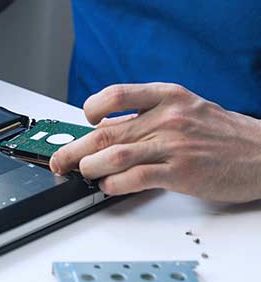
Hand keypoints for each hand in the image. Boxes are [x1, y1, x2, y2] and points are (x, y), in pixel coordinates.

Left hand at [49, 83, 260, 202]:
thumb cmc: (222, 132)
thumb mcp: (186, 108)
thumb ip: (149, 114)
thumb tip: (107, 128)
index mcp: (166, 96)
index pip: (115, 95)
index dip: (91, 108)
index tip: (84, 120)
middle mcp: (167, 117)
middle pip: (105, 132)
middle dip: (74, 149)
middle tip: (59, 160)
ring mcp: (173, 145)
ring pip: (115, 155)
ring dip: (90, 168)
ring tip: (82, 174)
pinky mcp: (181, 173)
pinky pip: (135, 178)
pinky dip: (114, 184)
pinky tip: (108, 187)